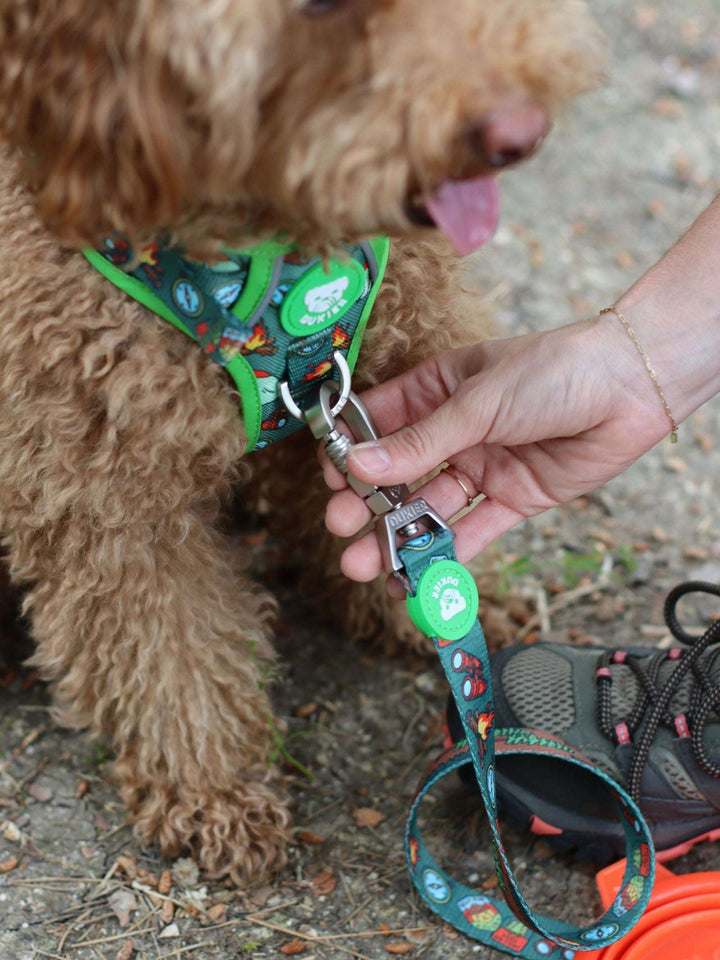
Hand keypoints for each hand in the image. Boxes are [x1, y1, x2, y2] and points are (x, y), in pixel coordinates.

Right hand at [322, 316, 669, 587]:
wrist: (632, 388)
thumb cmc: (554, 371)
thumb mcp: (478, 401)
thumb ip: (420, 441)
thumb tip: (359, 464)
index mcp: (438, 389)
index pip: (380, 421)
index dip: (352, 450)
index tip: (330, 477)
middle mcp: (456, 430)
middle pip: (400, 472)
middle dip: (368, 502)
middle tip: (340, 527)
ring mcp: (482, 466)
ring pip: (430, 507)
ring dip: (398, 536)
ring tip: (364, 565)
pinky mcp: (512, 498)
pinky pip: (472, 529)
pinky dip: (446, 552)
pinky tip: (417, 575)